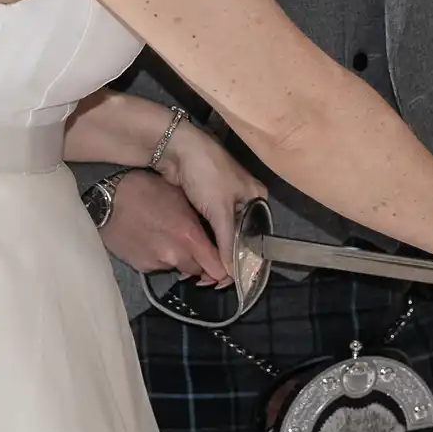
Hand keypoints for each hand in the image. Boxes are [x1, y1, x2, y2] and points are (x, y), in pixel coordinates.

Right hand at [96, 169, 230, 287]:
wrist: (107, 200)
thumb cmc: (147, 190)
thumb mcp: (180, 199)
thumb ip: (199, 223)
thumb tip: (213, 235)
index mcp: (189, 237)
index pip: (217, 267)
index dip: (224, 270)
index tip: (226, 268)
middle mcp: (175, 255)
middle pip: (199, 271)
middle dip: (200, 262)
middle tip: (193, 244)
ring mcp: (157, 263)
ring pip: (178, 268)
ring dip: (179, 259)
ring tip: (168, 238)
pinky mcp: (141, 267)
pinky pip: (159, 266)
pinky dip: (160, 258)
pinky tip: (151, 240)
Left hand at [157, 124, 265, 280]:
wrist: (175, 149)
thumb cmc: (206, 174)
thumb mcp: (220, 210)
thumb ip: (227, 243)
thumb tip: (232, 275)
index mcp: (257, 198)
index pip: (256, 236)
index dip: (246, 259)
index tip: (233, 282)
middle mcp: (244, 201)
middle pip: (239, 237)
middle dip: (228, 258)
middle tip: (215, 282)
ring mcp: (224, 202)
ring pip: (223, 235)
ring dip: (215, 252)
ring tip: (206, 275)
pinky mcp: (205, 203)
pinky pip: (210, 229)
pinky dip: (206, 242)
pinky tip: (199, 257)